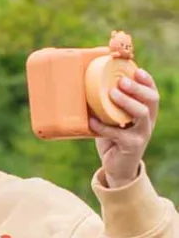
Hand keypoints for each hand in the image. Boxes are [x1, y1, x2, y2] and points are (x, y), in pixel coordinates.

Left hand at [90, 69, 158, 188]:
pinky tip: (91, 121)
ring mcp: (141, 134)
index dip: (147, 81)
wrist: (117, 168)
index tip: (136, 70)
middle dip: (137, 88)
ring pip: (141, 114)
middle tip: (121, 81)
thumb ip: (107, 106)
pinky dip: (103, 127)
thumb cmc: (113, 139)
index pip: (152, 93)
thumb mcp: (112, 120)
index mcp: (145, 113)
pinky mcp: (131, 146)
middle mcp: (147, 122)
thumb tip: (86, 85)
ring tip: (111, 94)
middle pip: (151, 100)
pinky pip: (117, 133)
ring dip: (126, 102)